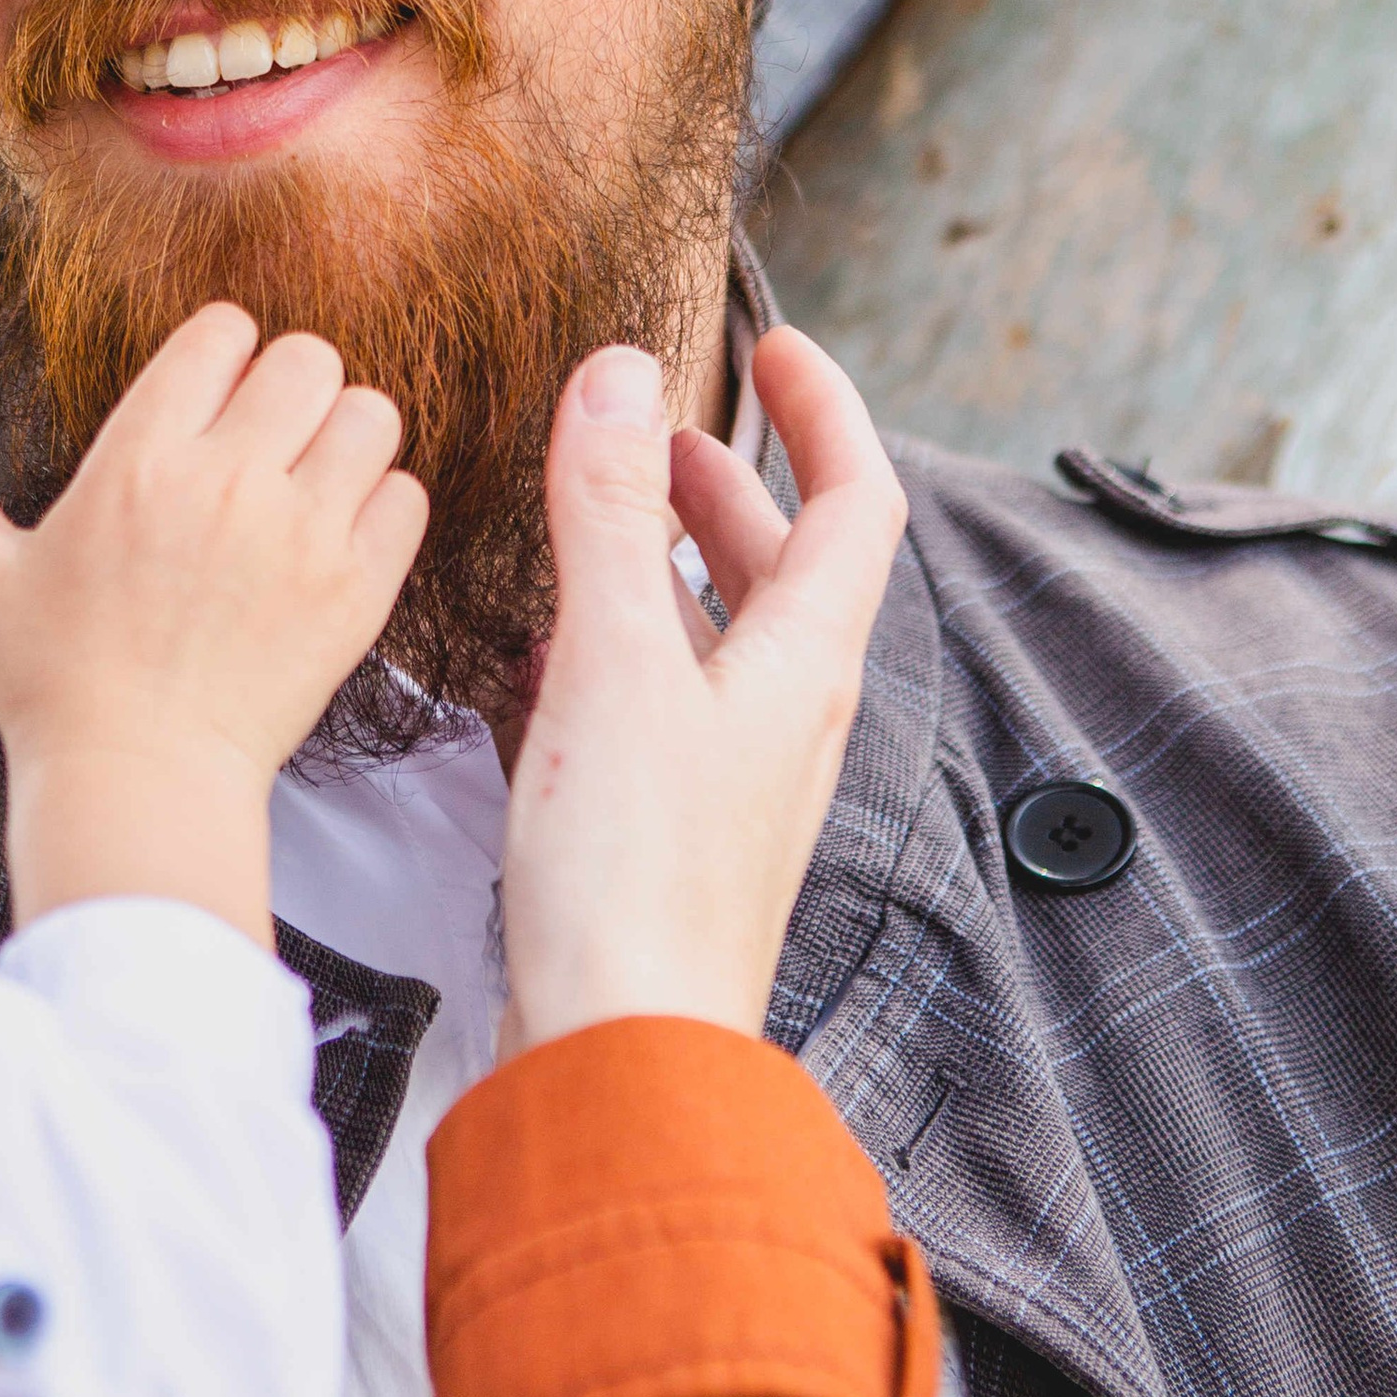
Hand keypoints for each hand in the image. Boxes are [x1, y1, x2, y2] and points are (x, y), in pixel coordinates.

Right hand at [0, 306, 426, 943]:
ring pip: (371, 414)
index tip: (210, 394)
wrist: (140, 783)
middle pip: (310, 357)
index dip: (221, 351)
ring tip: (307, 480)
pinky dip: (381, 504)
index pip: (223, 331)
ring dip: (343, 435)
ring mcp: (302, 535)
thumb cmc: (55, 684)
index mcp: (141, 460)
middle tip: (263, 438)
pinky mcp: (355, 592)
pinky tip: (337, 535)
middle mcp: (228, 482)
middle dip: (288, 385)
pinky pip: (407, 496)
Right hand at [497, 331, 906, 1050]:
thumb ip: (612, 514)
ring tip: (592, 514)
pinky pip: (657, 707)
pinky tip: (540, 652)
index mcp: (804, 666)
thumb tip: (621, 374)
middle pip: (784, 568)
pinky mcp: (669, 831)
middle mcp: (785, 718)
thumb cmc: (632, 872)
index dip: (823, 411)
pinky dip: (615, 650)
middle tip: (652, 426)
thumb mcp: (615, 663)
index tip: (773, 341)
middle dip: (724, 481)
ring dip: (664, 559)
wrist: (619, 1055)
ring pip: (715, 637)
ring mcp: (730, 779)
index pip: (856, 503)